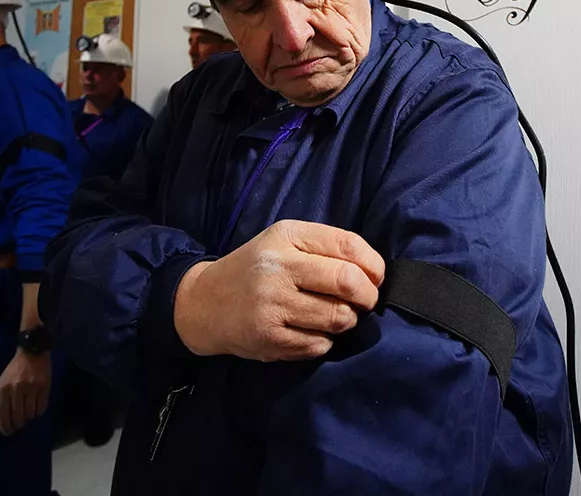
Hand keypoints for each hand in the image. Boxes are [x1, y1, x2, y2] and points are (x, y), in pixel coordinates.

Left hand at [0, 348, 50, 435]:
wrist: (32, 352)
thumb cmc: (14, 371)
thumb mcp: (2, 384)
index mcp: (3, 389)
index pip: (2, 414)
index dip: (5, 427)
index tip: (8, 432)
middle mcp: (16, 389)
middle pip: (17, 416)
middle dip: (17, 424)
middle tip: (19, 425)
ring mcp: (31, 387)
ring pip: (30, 413)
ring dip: (28, 416)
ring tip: (28, 412)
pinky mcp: (44, 386)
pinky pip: (42, 407)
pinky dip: (39, 411)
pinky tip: (36, 408)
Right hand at [174, 220, 385, 361]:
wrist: (204, 303)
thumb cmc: (257, 269)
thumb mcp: (285, 242)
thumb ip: (328, 248)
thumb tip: (376, 274)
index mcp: (286, 236)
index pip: (347, 246)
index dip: (373, 266)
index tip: (375, 277)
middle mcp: (277, 268)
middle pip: (347, 282)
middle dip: (367, 296)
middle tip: (363, 301)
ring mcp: (272, 306)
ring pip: (338, 318)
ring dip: (346, 320)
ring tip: (333, 315)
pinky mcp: (269, 340)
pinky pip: (320, 344)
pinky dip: (324, 340)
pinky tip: (308, 330)